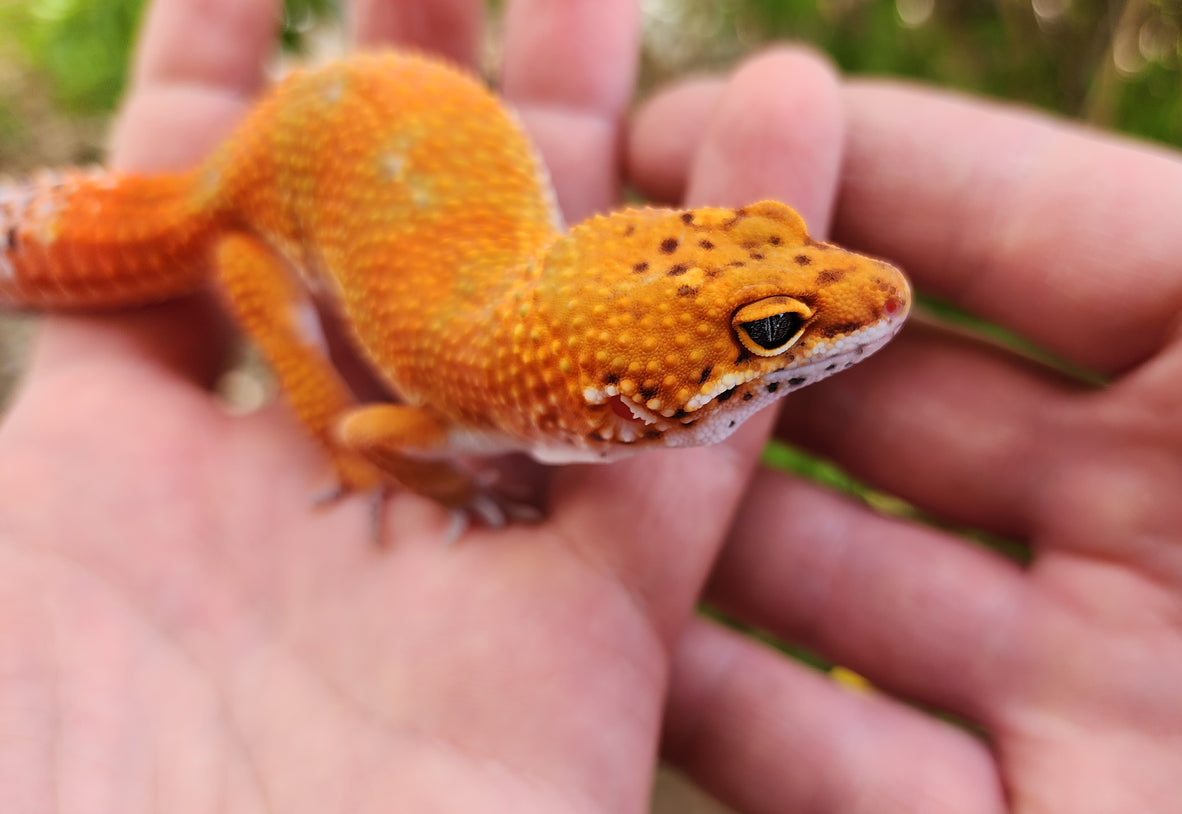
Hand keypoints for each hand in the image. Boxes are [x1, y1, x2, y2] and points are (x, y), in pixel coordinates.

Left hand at [0, 1, 844, 809]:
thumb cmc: (51, 807)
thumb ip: (30, 360)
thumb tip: (3, 215)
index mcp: (126, 483)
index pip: (184, 228)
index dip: (213, 73)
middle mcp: (312, 498)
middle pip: (386, 243)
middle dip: (424, 65)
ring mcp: (465, 554)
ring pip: (558, 311)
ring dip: (599, 140)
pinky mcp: (601, 637)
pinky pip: (691, 431)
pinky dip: (746, 281)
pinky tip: (794, 116)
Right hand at [633, 76, 1181, 810]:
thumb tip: (905, 139)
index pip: (1013, 230)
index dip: (852, 166)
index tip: (678, 122)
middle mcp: (1165, 522)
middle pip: (896, 403)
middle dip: (735, 334)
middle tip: (569, 284)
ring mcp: (1100, 698)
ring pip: (839, 586)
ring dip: (700, 519)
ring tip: (557, 445)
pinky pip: (843, 771)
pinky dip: (727, 704)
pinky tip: (616, 631)